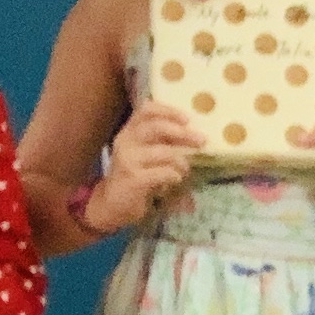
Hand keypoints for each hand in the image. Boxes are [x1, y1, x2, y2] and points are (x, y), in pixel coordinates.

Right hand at [84, 104, 201, 233]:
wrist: (113, 203)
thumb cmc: (135, 175)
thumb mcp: (145, 153)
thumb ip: (162, 141)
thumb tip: (193, 133)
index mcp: (129, 131)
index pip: (146, 110)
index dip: (168, 111)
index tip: (188, 119)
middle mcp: (125, 141)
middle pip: (156, 127)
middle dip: (183, 133)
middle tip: (201, 141)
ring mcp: (128, 160)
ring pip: (164, 152)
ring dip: (181, 161)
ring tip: (185, 169)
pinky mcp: (134, 179)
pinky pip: (163, 173)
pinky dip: (175, 175)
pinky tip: (174, 180)